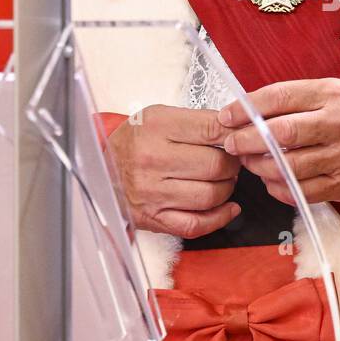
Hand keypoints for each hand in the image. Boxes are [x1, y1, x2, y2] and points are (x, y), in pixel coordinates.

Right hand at [107, 106, 240, 237]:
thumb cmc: (136, 141)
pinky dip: (220, 217)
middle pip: (216, 165)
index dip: (234, 135)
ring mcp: (153, 192)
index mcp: (157, 127)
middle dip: (232, 164)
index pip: (212, 129)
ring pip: (211, 195)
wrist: (101, 168)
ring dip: (227, 188)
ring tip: (222, 180)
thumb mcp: (160, 117)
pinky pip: (197, 224)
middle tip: (230, 161)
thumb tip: (237, 131)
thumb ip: (198, 121)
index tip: (239, 138)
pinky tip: (228, 207)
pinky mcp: (154, 218)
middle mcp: (153, 160)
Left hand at [217, 78, 339, 204]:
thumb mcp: (332, 91)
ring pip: (288, 167)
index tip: (226, 117)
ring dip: (259, 167)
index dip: (247, 108)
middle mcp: (336, 124)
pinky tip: (271, 180)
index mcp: (330, 95)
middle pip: (282, 134)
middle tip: (230, 144)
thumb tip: (249, 109)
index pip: (280, 97)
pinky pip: (301, 192)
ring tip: (249, 162)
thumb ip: (295, 98)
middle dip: (247, 140)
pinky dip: (279, 188)